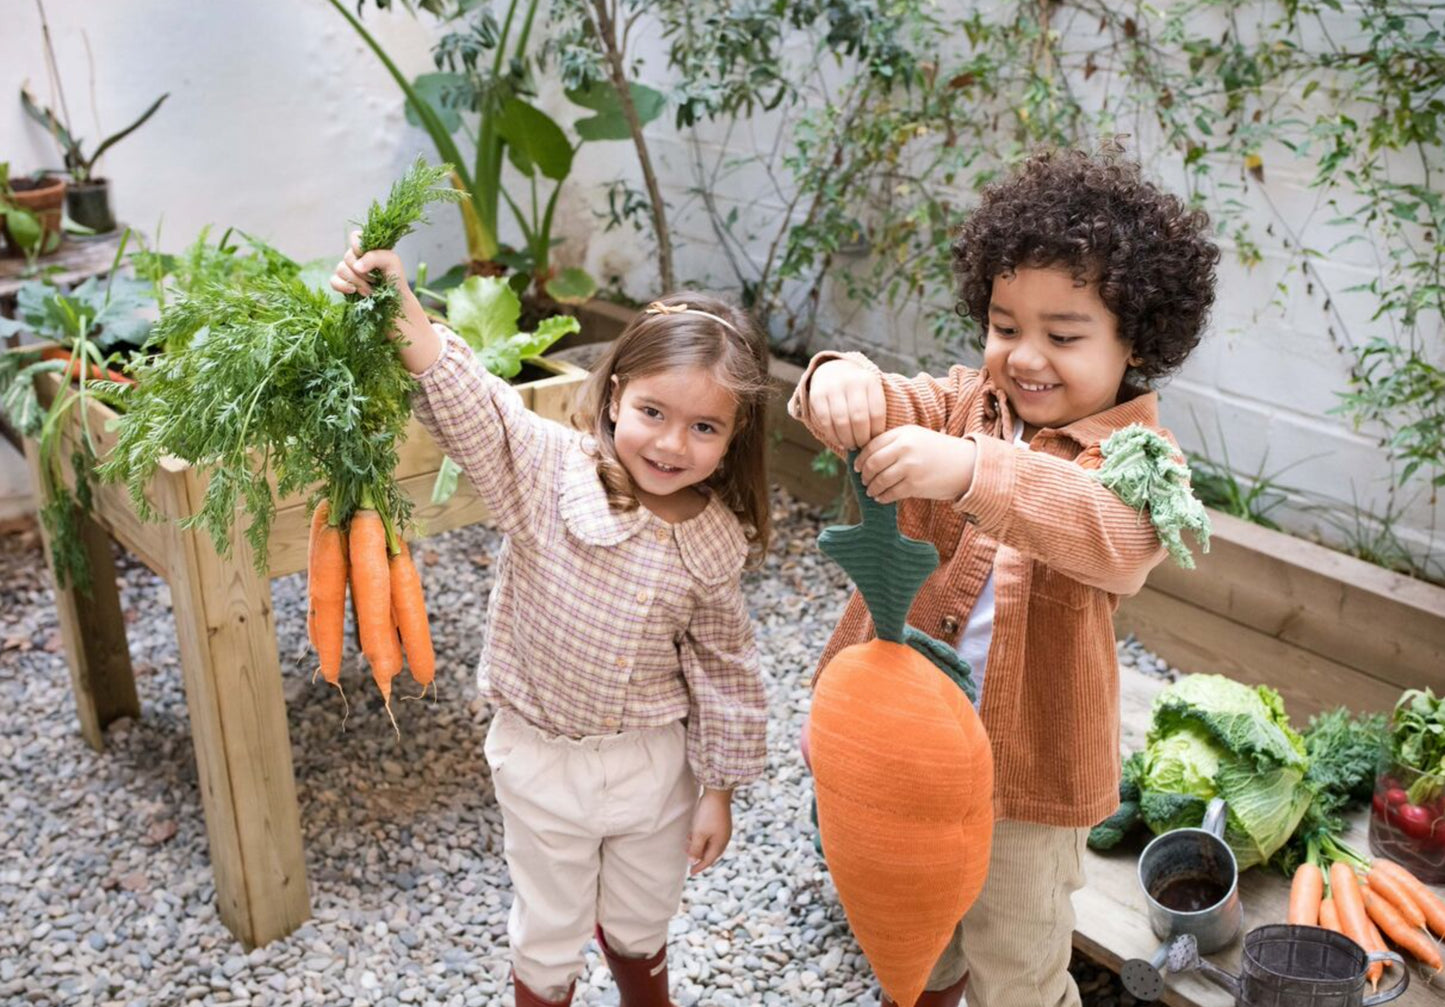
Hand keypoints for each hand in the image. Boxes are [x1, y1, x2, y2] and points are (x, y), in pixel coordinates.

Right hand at [330, 230, 410, 299]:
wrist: (395, 303)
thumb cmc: (395, 279)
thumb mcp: (392, 262)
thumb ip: (375, 257)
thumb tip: (356, 266)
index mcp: (368, 248)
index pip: (355, 237)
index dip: (358, 246)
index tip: (366, 256)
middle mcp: (357, 258)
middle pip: (348, 257)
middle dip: (362, 272)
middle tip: (375, 280)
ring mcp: (349, 271)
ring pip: (340, 269)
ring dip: (356, 281)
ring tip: (370, 290)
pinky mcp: (343, 284)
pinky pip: (334, 281)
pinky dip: (343, 286)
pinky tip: (354, 291)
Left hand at [686, 788, 732, 874]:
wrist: (717, 793)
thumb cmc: (708, 814)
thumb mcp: (699, 833)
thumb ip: (696, 848)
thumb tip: (693, 861)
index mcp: (720, 844)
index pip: (709, 860)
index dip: (699, 867)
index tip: (691, 873)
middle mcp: (724, 838)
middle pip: (710, 852)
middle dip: (698, 856)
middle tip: (687, 855)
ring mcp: (723, 829)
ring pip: (710, 843)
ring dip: (699, 845)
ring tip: (687, 842)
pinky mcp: (720, 821)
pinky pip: (711, 835)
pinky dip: (702, 837)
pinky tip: (694, 832)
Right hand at [806, 359, 885, 449]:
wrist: (833, 371)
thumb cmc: (857, 393)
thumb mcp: (870, 395)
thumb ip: (874, 414)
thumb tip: (875, 445)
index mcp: (870, 382)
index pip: (876, 413)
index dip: (876, 433)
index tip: (874, 442)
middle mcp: (851, 382)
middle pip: (859, 418)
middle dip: (861, 438)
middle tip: (861, 446)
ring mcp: (833, 387)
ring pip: (841, 421)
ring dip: (847, 439)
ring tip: (851, 446)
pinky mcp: (817, 395)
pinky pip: (825, 421)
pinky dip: (833, 436)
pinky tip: (839, 442)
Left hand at [855, 425, 977, 503]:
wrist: (965, 464)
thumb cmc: (938, 451)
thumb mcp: (916, 437)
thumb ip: (894, 442)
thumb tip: (866, 456)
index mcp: (903, 433)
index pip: (872, 445)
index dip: (860, 458)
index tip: (856, 466)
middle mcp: (905, 448)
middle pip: (872, 463)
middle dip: (864, 474)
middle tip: (863, 480)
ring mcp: (910, 467)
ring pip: (880, 480)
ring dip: (872, 488)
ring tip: (871, 491)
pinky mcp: (915, 485)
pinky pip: (891, 493)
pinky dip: (882, 497)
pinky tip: (881, 498)